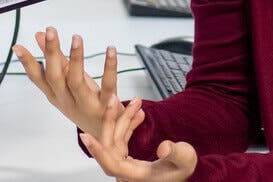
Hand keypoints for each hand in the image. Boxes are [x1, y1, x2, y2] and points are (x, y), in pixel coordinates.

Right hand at [13, 27, 120, 141]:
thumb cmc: (84, 105)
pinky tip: (111, 50)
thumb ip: (55, 58)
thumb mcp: (67, 83)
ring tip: (76, 38)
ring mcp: (85, 104)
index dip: (27, 63)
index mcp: (56, 94)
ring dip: (76, 59)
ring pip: (77, 82)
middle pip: (55, 77)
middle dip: (51, 54)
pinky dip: (109, 68)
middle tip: (50, 32)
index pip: (38, 78)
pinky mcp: (106, 106)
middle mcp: (67, 100)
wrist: (106, 135)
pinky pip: (107, 85)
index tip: (17, 47)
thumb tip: (39, 35)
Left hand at [80, 98, 197, 181]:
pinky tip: (137, 112)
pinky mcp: (127, 156)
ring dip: (124, 118)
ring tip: (136, 100)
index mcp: (135, 175)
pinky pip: (122, 138)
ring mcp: (125, 163)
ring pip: (116, 139)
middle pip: (110, 146)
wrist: (185, 170)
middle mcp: (126, 171)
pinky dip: (128, 124)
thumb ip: (175, 153)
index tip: (87, 137)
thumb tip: (164, 148)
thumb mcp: (185, 159)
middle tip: (114, 99)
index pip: (111, 165)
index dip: (99, 152)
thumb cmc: (183, 168)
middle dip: (112, 120)